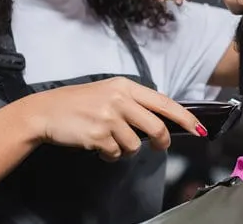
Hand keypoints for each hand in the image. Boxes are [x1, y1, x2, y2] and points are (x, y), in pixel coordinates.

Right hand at [17, 77, 204, 160]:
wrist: (44, 112)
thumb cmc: (77, 104)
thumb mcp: (107, 92)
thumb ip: (132, 102)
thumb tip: (159, 119)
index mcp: (124, 86)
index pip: (164, 102)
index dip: (184, 117)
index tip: (198, 128)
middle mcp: (119, 99)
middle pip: (156, 126)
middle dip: (162, 142)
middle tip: (160, 147)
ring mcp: (109, 118)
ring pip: (135, 144)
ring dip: (126, 150)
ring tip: (111, 142)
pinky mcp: (98, 135)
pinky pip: (116, 154)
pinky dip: (110, 155)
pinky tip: (97, 146)